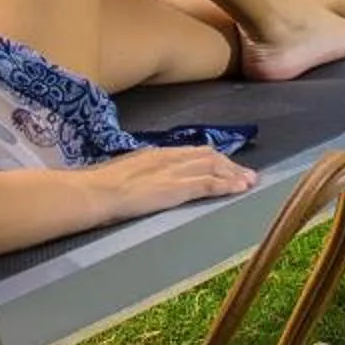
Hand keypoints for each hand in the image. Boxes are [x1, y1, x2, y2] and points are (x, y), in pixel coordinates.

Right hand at [86, 146, 258, 223]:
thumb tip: (143, 183)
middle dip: (230, 165)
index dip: (213, 159)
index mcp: (156, 154)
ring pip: (213, 167)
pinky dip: (226, 185)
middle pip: (208, 156)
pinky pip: (208, 184)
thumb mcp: (123, 173)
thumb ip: (140, 175)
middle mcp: (169, 157)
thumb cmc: (99, 187)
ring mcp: (173, 171)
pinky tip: (238, 190)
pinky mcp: (176, 187)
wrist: (94, 192)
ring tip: (249, 182)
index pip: (192, 152)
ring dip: (234, 174)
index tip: (226, 166)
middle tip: (247, 175)